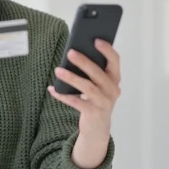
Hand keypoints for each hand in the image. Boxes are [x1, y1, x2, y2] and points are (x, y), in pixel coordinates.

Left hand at [47, 40, 120, 167]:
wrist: (98, 128)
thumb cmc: (96, 100)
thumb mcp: (98, 85)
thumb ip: (92, 71)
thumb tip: (74, 54)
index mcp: (115, 79)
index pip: (115, 61)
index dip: (107, 50)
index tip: (96, 40)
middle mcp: (112, 90)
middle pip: (98, 73)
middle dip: (84, 62)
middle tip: (70, 52)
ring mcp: (104, 102)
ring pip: (87, 87)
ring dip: (71, 78)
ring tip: (58, 70)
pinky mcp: (93, 113)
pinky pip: (76, 102)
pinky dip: (63, 95)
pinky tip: (53, 89)